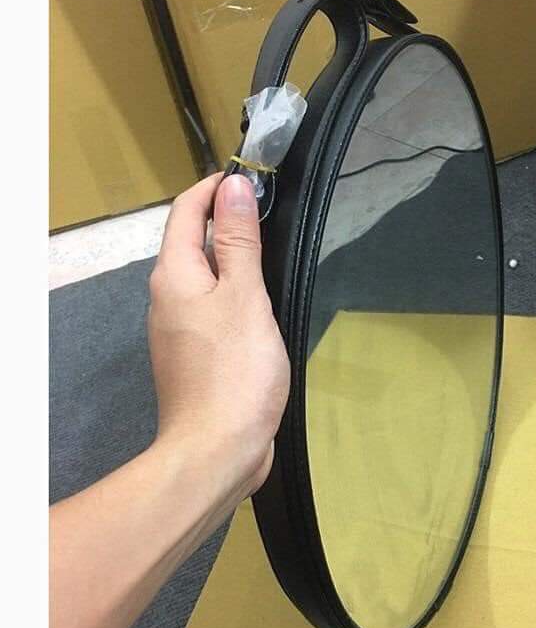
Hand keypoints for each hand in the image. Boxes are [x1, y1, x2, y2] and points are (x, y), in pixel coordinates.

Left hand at [148, 172, 289, 502]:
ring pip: (206, 276)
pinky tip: (265, 302)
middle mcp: (169, 297)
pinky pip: (214, 307)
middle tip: (273, 213)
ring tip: (275, 251)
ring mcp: (180, 328)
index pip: (185, 211)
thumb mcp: (244, 296)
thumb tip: (232, 187)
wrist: (218, 450)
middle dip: (226, 220)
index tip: (251, 177)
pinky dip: (237, 292)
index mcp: (174, 275)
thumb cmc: (235, 369)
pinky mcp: (198, 354)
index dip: (213, 188)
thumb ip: (237, 241)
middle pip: (192, 242)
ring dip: (234, 257)